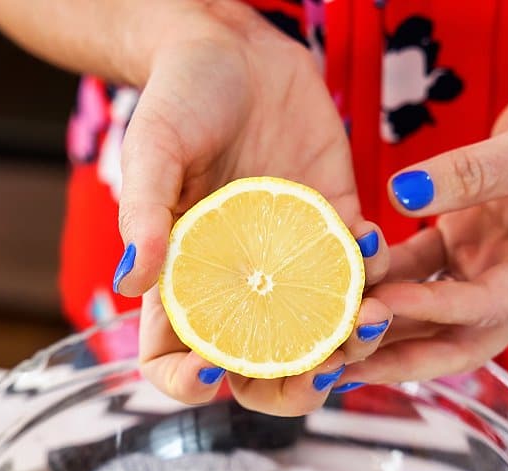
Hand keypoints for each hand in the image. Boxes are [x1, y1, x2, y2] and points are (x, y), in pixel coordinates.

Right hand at [114, 2, 390, 415]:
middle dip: (294, 386)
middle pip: (261, 367)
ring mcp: (291, 262)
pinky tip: (376, 244)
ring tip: (373, 319)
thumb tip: (130, 281)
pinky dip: (378, 271)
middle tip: (322, 370)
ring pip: (323, 332)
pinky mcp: (335, 226)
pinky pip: (363, 270)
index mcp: (183, 279)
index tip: (215, 370)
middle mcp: (240, 284)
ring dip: (352, 340)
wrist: (238, 47)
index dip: (187, 382)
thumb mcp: (152, 148)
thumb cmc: (180, 95)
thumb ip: (144, 213)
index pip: (172, 359)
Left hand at [343, 62, 507, 384]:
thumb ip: (474, 171)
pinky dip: (383, 276)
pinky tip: (341, 282)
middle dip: (403, 356)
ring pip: (432, 312)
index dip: (436, 309)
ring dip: (385, 325)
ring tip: (330, 338)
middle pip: (460, 337)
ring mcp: (495, 265)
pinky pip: (418, 268)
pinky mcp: (469, 242)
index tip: (383, 305)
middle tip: (344, 366)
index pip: (492, 304)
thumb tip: (403, 193)